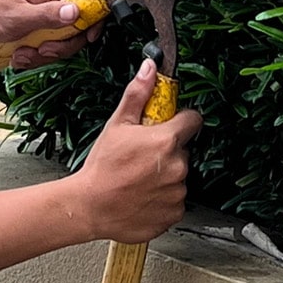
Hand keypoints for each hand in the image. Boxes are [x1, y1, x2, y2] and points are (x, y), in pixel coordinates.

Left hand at [0, 0, 103, 69]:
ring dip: (45, 52)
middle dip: (64, 44)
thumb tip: (78, 12)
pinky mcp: (37, 19)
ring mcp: (45, 8)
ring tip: (23, 55)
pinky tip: (19, 54)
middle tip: (43, 51)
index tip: (86, 37)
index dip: (97, 16)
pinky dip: (36, 51)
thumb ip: (49, 15)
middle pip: (80, 23)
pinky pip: (47, 39)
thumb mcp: (19, 17)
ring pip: (62, 35)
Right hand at [74, 58, 201, 243]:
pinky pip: (175, 199)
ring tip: (139, 177)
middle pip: (183, 149)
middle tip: (142, 154)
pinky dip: (163, 197)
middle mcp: (178, 166)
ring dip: (165, 174)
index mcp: (166, 140)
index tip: (169, 123)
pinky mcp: (174, 213)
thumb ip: (138, 94)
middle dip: (168, 149)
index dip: (180, 119)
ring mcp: (177, 192)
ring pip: (179, 175)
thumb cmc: (102, 167)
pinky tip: (143, 194)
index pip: (193, 120)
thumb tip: (150, 69)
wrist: (90, 207)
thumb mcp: (117, 123)